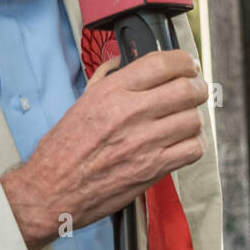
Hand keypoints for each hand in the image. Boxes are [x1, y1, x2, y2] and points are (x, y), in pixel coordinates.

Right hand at [1, 48, 207, 249]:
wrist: (53, 189)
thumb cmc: (63, 148)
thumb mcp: (81, 101)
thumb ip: (106, 78)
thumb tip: (122, 61)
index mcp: (111, 91)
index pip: (162, 63)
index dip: (184, 62)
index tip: (188, 66)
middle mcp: (130, 112)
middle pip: (186, 89)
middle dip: (197, 88)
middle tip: (195, 91)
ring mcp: (145, 142)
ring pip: (193, 119)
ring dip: (194, 118)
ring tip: (185, 120)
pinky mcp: (154, 169)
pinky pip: (193, 149)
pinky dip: (193, 144)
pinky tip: (182, 143)